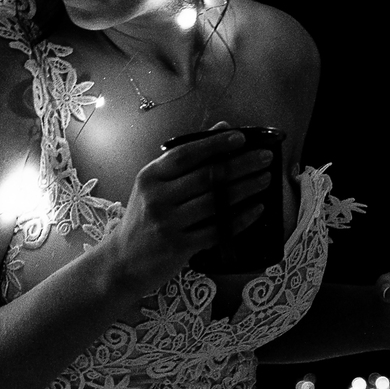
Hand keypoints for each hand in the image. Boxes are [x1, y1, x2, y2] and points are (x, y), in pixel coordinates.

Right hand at [101, 128, 271, 297]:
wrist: (124, 260)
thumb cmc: (144, 218)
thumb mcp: (155, 184)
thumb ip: (185, 158)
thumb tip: (222, 128)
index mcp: (150, 176)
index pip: (185, 154)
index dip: (215, 144)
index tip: (241, 138)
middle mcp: (157, 198)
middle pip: (207, 177)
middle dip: (241, 165)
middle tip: (265, 158)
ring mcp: (168, 224)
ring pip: (216, 203)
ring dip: (246, 189)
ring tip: (265, 180)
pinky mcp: (179, 247)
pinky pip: (218, 230)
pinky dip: (241, 218)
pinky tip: (256, 209)